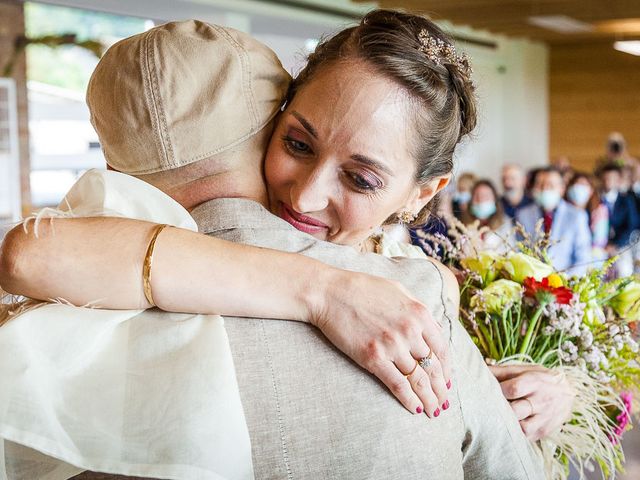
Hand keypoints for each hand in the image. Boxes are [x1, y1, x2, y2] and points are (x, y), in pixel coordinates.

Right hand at [311, 269, 450, 417]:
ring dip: (428, 399)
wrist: (330, 293)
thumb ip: (418, 310)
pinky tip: (415, 409)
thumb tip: (432, 328)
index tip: (447, 381)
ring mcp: (392, 346)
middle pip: (433, 367)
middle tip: (443, 403)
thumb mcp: (399, 291)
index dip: (447, 369)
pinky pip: (398, 385)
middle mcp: (410, 331)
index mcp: (419, 314)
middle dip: (441, 389)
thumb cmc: (363, 289)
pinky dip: (409, 400)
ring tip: (433, 411)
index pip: (442, 349)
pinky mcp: (373, 358)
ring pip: (418, 380)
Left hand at [489, 364, 574, 440]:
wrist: (568, 393)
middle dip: (500, 410)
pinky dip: (515, 435)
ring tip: (497, 419)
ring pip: (522, 428)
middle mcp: (541, 401)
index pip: (514, 389)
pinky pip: (526, 438)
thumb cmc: (539, 379)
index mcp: (534, 382)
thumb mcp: (524, 370)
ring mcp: (544, 419)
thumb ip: (501, 371)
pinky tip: (506, 428)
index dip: (498, 391)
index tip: (487, 391)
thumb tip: (478, 369)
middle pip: (516, 410)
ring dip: (507, 425)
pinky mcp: (543, 432)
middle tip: (487, 408)